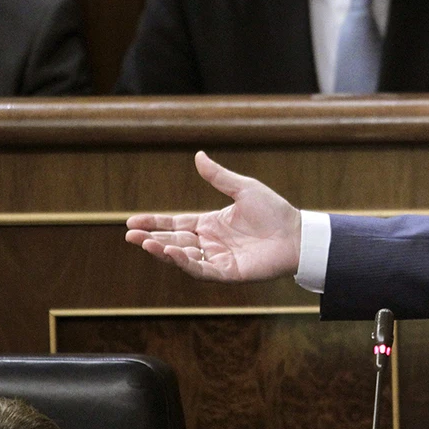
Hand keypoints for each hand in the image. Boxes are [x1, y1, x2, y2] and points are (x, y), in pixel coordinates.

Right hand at [125, 152, 302, 281]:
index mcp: (211, 224)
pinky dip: (185, 263)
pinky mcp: (228, 273)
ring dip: (163, 251)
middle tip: (130, 236)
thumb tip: (198, 156)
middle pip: (174, 242)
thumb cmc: (275, 212)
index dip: (154, 223)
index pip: (175, 225)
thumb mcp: (243, 188)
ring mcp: (218, 259)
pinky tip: (172, 252)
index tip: (131, 222)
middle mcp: (211, 243)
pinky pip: (202, 269)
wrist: (298, 234)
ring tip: (144, 243)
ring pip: (184, 257)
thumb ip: (219, 176)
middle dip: (151, 239)